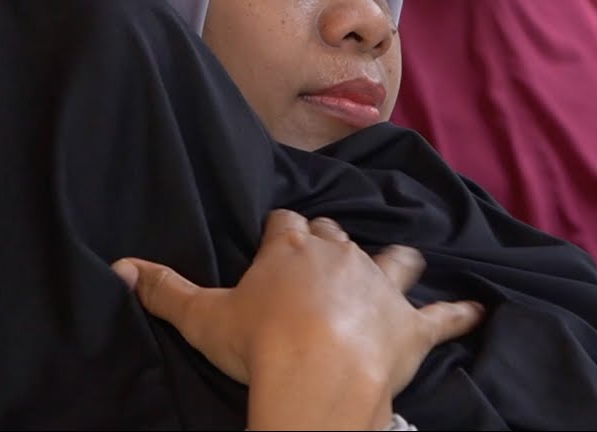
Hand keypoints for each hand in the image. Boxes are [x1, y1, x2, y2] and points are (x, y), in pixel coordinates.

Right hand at [113, 209, 483, 429]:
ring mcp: (379, 288)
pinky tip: (478, 310)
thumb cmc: (259, 343)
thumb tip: (118, 267)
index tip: (276, 234)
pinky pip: (442, 315)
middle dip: (331, 241)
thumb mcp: (201, 316)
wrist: (317, 374)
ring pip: (395, 258)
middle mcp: (338, 256)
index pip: (285, 223)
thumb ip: (162, 288)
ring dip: (397, 259)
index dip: (280, 229)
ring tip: (403, 258)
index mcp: (288, 249)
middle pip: (336, 235)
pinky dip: (459, 313)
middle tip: (325, 253)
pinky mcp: (410, 326)